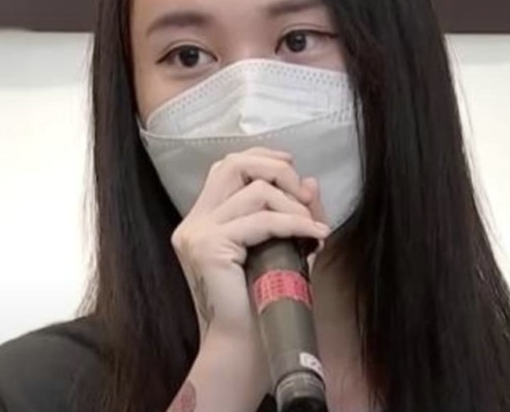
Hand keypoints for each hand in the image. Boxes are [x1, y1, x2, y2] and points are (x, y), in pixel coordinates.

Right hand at [169, 147, 328, 405]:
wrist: (244, 350)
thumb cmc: (261, 306)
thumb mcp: (285, 250)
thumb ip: (295, 215)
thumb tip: (311, 181)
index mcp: (203, 221)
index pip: (226, 167)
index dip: (261, 159)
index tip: (294, 170)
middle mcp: (194, 222)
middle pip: (232, 164)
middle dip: (277, 170)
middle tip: (305, 197)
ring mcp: (197, 233)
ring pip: (254, 191)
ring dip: (293, 204)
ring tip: (313, 229)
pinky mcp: (209, 247)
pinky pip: (261, 221)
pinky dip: (294, 224)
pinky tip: (315, 238)